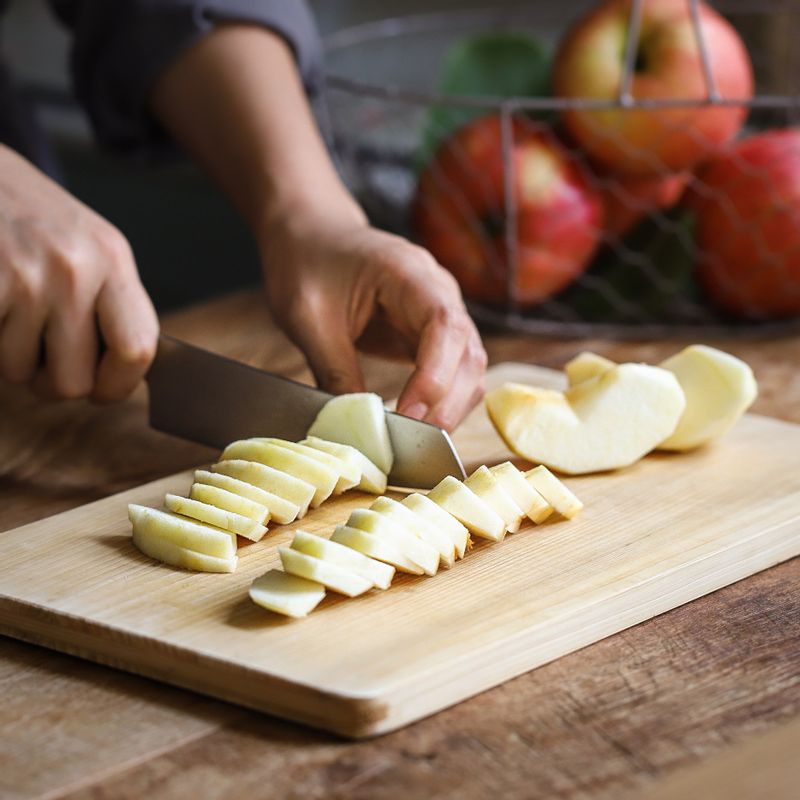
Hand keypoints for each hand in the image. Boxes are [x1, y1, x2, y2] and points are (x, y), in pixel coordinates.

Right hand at [0, 146, 158, 401]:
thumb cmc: (23, 213)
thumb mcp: (84, 243)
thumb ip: (108, 301)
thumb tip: (128, 370)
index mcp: (112, 259)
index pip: (138, 349)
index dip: (117, 384)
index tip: (102, 390)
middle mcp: (76, 268)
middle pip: (75, 382)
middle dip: (50, 382)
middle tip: (38, 355)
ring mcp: (27, 276)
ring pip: (20, 372)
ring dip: (8, 357)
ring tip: (7, 311)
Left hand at [260, 209, 486, 430]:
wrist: (311, 233)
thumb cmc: (306, 262)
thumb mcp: (307, 317)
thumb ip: (333, 369)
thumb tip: (354, 426)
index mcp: (410, 273)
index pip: (445, 326)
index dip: (434, 376)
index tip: (408, 414)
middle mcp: (439, 291)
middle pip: (469, 354)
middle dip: (446, 403)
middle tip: (410, 443)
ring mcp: (442, 313)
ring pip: (470, 369)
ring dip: (449, 409)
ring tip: (413, 440)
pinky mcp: (433, 335)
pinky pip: (453, 374)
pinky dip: (441, 403)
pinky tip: (415, 424)